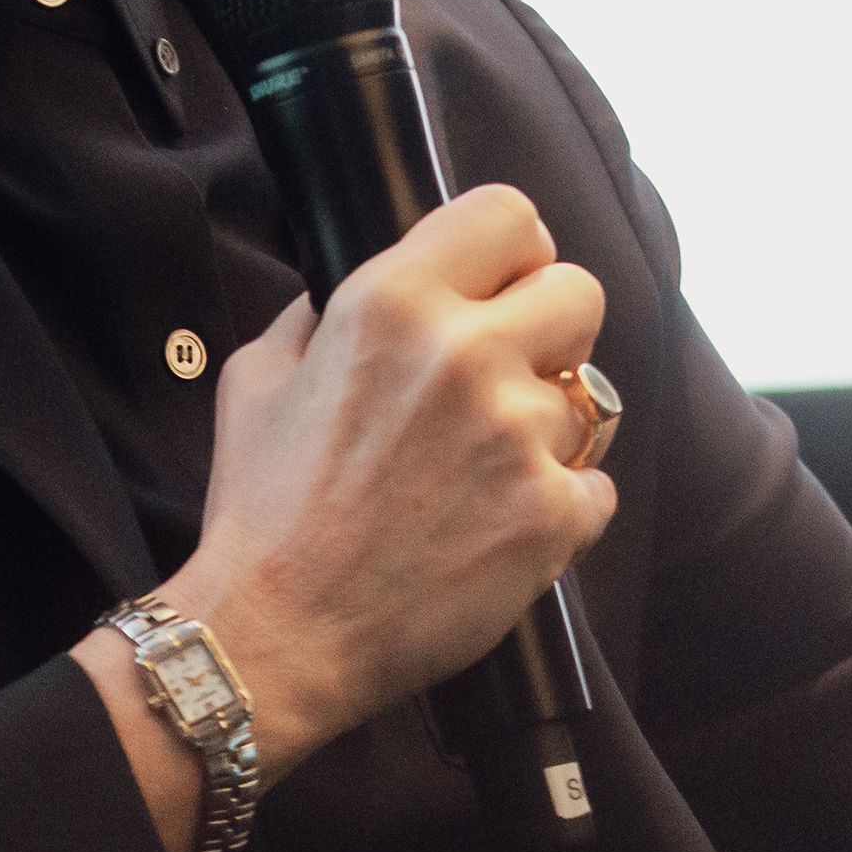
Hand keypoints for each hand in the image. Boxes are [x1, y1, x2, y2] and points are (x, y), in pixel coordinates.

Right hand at [154, 185, 616, 775]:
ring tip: (488, 473)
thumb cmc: (263, 512)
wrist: (277, 637)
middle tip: (512, 376)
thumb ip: (314, 315)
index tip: (508, 282)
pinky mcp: (551, 515)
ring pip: (589, 400)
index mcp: (392, 303)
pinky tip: (498, 528)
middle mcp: (465, 354)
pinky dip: (559, 510)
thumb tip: (342, 288)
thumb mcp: (257, 378)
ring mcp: (517, 437)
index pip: (508, 213)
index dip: (516, 249)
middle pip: (580, 292)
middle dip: (553, 331)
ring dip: (548, 431)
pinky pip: (594, 488)